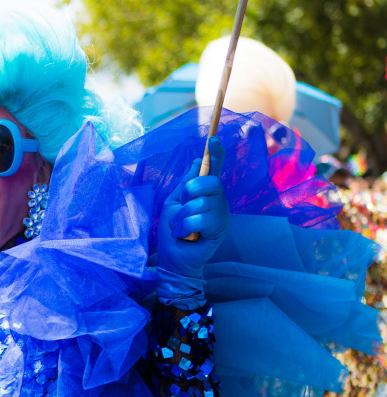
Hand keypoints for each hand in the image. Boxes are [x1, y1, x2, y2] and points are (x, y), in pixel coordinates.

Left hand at [157, 137, 229, 278]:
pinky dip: (183, 228)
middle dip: (189, 193)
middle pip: (209, 182)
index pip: (214, 168)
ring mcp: (222, 214)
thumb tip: (198, 160)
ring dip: (181, 217)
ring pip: (200, 203)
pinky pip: (199, 219)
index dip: (217, 153)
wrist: (174, 257)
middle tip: (182, 208)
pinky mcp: (220, 229)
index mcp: (207, 192)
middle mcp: (219, 200)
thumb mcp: (175, 202)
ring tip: (180, 227)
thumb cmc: (173, 230)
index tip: (214, 138)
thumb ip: (186, 183)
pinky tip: (183, 235)